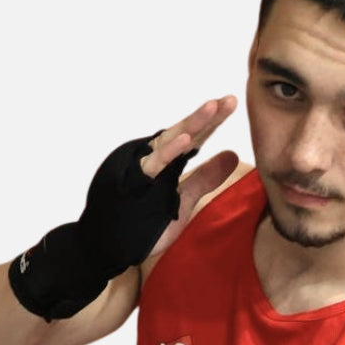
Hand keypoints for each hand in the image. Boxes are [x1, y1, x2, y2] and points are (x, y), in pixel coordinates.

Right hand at [139, 95, 237, 257]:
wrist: (110, 245)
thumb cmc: (144, 222)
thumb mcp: (183, 199)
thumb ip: (205, 178)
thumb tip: (234, 155)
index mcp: (169, 161)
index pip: (194, 138)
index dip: (213, 122)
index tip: (232, 104)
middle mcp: (156, 158)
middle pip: (184, 132)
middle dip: (207, 116)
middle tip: (230, 100)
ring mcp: (143, 167)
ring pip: (169, 140)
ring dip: (191, 124)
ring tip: (212, 107)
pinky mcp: (133, 180)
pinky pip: (153, 164)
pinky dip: (169, 151)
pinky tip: (186, 139)